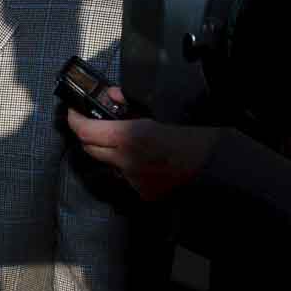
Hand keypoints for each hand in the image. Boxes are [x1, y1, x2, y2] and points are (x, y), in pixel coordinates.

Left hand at [64, 86, 219, 201]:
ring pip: (108, 164)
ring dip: (111, 152)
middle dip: (89, 135)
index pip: (84, 131)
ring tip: (129, 142)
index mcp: (129, 137)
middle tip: (97, 122)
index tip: (73, 111)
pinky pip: (127, 178)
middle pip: (90, 149)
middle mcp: (125, 162)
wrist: (218, 165)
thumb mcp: (163, 111)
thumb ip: (131, 104)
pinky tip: (148, 160)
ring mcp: (133, 181)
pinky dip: (130, 167)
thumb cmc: (194, 134)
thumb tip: (112, 97)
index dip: (73, 119)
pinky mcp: (143, 193)